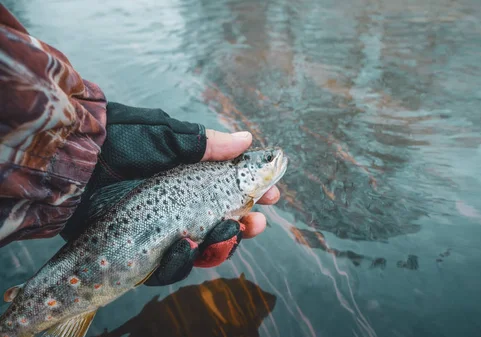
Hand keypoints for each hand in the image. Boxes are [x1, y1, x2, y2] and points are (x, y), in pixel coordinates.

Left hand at [62, 102, 279, 284]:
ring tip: (227, 234)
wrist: (72, 162)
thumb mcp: (167, 136)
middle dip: (244, 226)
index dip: (252, 194)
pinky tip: (188, 249)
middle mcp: (178, 204)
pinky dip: (183, 263)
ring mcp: (160, 228)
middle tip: (256, 223)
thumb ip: (206, 144)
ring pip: (200, 248)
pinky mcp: (140, 249)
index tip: (272, 195)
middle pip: (221, 224)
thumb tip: (247, 138)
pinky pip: (169, 266)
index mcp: (188, 176)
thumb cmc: (119, 141)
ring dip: (220, 246)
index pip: (229, 189)